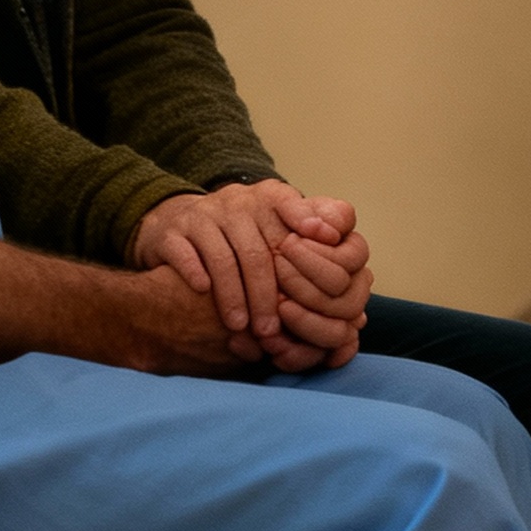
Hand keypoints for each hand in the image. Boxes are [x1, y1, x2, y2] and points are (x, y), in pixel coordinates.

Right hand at [135, 179, 373, 371]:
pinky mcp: (173, 232)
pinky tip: (202, 294)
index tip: (328, 244)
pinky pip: (185, 253)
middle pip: (256, 252)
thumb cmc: (241, 236)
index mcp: (268, 200)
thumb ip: (315, 255)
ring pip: (222, 257)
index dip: (308, 223)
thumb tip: (357, 310)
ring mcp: (203, 216)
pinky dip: (195, 274)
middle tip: (272, 330)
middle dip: (265, 294)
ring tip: (241, 326)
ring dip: (231, 295)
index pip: (292, 207)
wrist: (177, 222)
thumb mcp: (277, 231)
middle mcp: (237, 204)